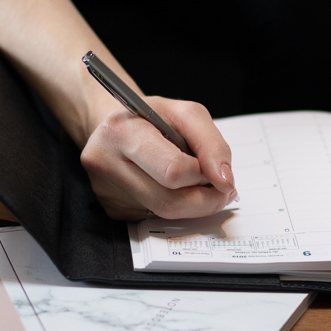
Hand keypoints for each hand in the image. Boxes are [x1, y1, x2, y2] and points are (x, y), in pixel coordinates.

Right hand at [80, 96, 236, 220]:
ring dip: (193, 204)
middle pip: (169, 201)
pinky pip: (155, 217)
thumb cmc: (151, 118)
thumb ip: (211, 144)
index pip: (173, 170)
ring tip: (199, 185)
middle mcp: (105, 162)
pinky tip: (171, 188)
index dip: (204, 175)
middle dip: (204, 197)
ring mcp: (106, 191)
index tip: (218, 174)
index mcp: (121, 132)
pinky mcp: (113, 209)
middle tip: (216, 186)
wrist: (117, 128)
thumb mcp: (186, 114)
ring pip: (164, 214)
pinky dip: (174, 206)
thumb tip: (224, 181)